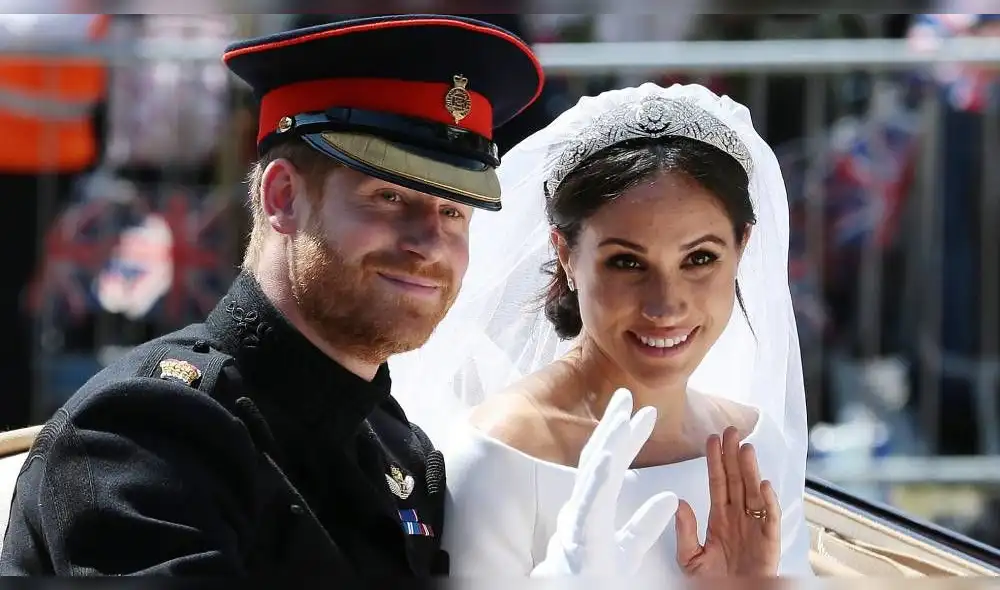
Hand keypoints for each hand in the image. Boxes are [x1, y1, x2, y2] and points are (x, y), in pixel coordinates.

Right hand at [531, 388, 678, 576]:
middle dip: (613, 426)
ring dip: (607, 443)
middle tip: (626, 395)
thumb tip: (670, 498)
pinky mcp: (579, 536)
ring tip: (621, 415)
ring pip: (592, 474)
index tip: (644, 412)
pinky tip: (609, 456)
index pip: (612, 465)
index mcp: (593, 508)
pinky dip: (598, 478)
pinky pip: (590, 504)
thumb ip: (646, 525)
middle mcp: (582, 508)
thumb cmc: (591, 579)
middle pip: (598, 459)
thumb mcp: (628, 552)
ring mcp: (578, 520)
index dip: (627, 438)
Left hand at [675, 426, 780, 576]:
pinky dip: (768, 501)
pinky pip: (770, 518)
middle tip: (731, 431)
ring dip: (750, 470)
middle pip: (736, 480)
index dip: (715, 461)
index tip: (711, 439)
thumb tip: (679, 503)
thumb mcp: (691, 558)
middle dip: (733, 455)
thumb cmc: (714, 583)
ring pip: (753, 492)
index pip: (717, 483)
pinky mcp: (769, 541)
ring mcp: (755, 527)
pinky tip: (762, 484)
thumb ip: (685, 532)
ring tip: (746, 448)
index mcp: (720, 518)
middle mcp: (738, 517)